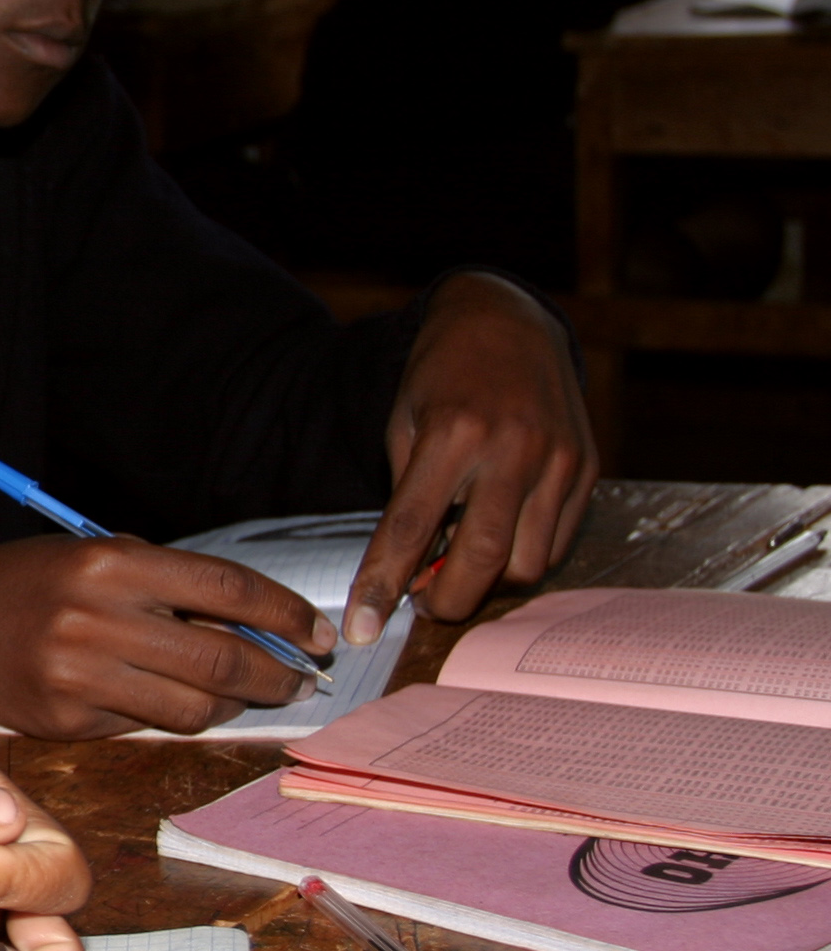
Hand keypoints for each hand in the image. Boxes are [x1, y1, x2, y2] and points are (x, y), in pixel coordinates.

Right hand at [0, 537, 333, 738]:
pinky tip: (159, 698)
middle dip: (277, 674)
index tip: (315, 634)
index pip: (227, 590)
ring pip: (194, 706)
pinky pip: (144, 726)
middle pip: (222, 658)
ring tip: (240, 694)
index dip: (285, 615)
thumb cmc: (25, 584)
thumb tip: (254, 628)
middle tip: (299, 679)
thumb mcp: (92, 557)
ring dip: (232, 704)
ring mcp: (80, 676)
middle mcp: (96, 619)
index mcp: (109, 563)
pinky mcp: (67, 721)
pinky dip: (167, 714)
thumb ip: (167, 586)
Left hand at [345, 273, 594, 645]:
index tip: (364, 628)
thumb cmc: (441, 378)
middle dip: (447, 601)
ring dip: (488, 582)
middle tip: (423, 605)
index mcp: (452, 433)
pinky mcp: (586, 469)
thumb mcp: (403, 424)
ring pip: (527, 563)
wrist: (505, 322)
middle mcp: (512, 448)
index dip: (383, 585)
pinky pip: (557, 543)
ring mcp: (558, 460)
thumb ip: (408, 498)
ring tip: (458, 565)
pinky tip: (497, 539)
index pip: (410, 528)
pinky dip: (522, 557)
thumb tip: (408, 576)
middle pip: (482, 559)